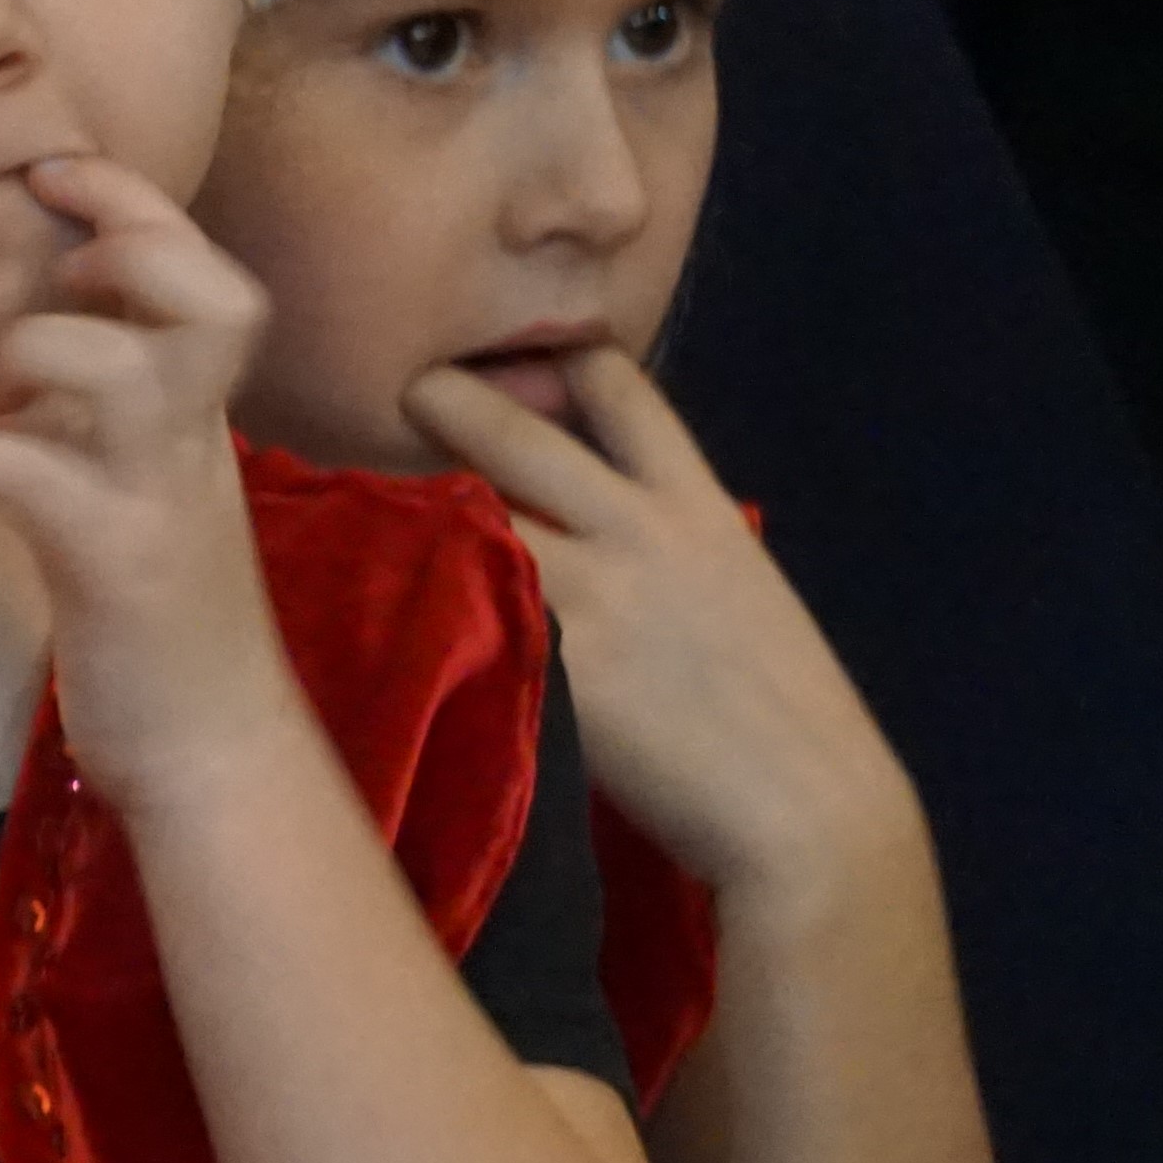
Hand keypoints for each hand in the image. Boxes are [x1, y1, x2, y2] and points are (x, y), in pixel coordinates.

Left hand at [0, 158, 295, 803]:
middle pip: (213, 298)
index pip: (206, 278)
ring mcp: (161, 504)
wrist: (211, 754)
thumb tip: (6, 361)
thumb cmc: (158, 624)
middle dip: (131, 239)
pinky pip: (38, 480)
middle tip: (52, 245)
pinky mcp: (116, 571)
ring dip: (38, 347)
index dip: (138, 209)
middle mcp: (195, 447)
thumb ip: (96, 421)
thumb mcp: (135, 496)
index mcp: (199, 422)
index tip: (57, 173)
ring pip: (131, 372)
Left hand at [400, 345, 910, 907]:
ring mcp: (589, 591)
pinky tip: (367, 592)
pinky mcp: (549, 658)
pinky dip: (413, 588)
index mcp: (697, 506)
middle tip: (401, 389)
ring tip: (356, 500)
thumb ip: (667, 542)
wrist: (806, 811)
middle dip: (447, 396)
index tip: (502, 351)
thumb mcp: (736, 591)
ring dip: (411, 501)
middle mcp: (639, 528)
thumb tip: (601, 518)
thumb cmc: (778, 714)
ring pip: (469, 509)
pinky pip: (458, 600)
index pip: (620, 391)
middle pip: (515, 430)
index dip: (557, 361)